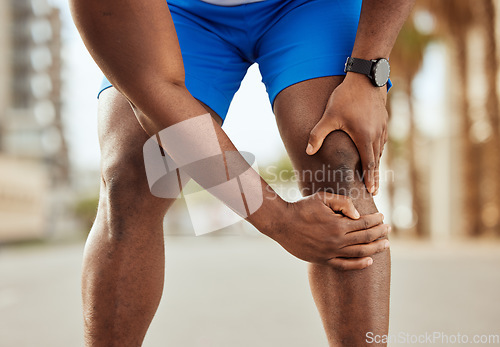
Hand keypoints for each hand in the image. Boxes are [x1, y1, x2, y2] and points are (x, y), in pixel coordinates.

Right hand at [268, 191, 389, 270]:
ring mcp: (330, 252)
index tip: (382, 218)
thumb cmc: (302, 207)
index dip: (375, 221)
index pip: (364, 224)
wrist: (281, 223)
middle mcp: (336, 241)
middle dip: (379, 233)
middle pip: (365, 239)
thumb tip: (358, 214)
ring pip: (359, 253)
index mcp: (338, 225)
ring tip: (385, 245)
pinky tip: (369, 261)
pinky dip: (358, 264)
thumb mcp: (322, 198)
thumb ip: (343, 203)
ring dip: (374, 248)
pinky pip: (344, 265)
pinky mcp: (322, 260)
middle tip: (388, 230)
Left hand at [305, 73, 388, 194]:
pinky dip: (378, 150)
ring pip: (379, 150)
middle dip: (375, 176)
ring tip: (373, 175)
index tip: (372, 191)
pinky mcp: (383, 120)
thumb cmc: (346, 97)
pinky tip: (374, 153)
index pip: (369, 164)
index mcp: (364, 137)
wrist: (366, 78)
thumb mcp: (329, 116)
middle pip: (376, 161)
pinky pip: (381, 140)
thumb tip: (307, 151)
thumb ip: (317, 135)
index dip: (370, 179)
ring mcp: (382, 128)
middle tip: (374, 191)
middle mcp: (376, 135)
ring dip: (376, 163)